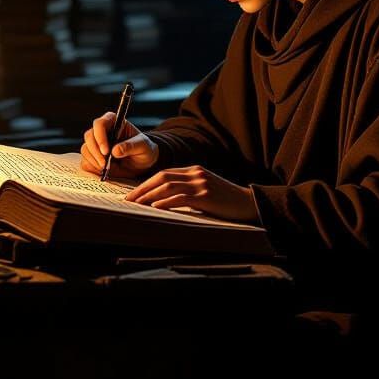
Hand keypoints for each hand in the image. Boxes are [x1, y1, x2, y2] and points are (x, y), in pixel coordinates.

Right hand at [80, 113, 158, 176]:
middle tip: (104, 164)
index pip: (100, 123)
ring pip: (85, 149)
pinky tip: (103, 171)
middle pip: (89, 136)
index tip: (106, 151)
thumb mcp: (143, 146)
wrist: (143, 164)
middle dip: (95, 151)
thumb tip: (115, 150)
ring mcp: (96, 144)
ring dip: (94, 161)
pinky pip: (85, 162)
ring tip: (106, 168)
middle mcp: (102, 131)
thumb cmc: (144, 150)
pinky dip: (92, 168)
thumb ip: (131, 146)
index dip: (100, 136)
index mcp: (114, 122)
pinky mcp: (93, 157)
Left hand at [124, 165, 259, 222]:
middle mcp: (196, 173)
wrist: (250, 204)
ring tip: (137, 205)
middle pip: (162, 177)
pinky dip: (164, 202)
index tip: (134, 194)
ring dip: (149, 196)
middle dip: (142, 188)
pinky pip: (179, 197)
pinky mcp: (205, 196)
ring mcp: (201, 183)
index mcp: (195, 170)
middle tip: (128, 199)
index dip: (147, 183)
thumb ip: (189, 190)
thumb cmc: (227, 202)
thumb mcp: (206, 191)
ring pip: (167, 186)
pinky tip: (154, 208)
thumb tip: (165, 201)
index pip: (164, 173)